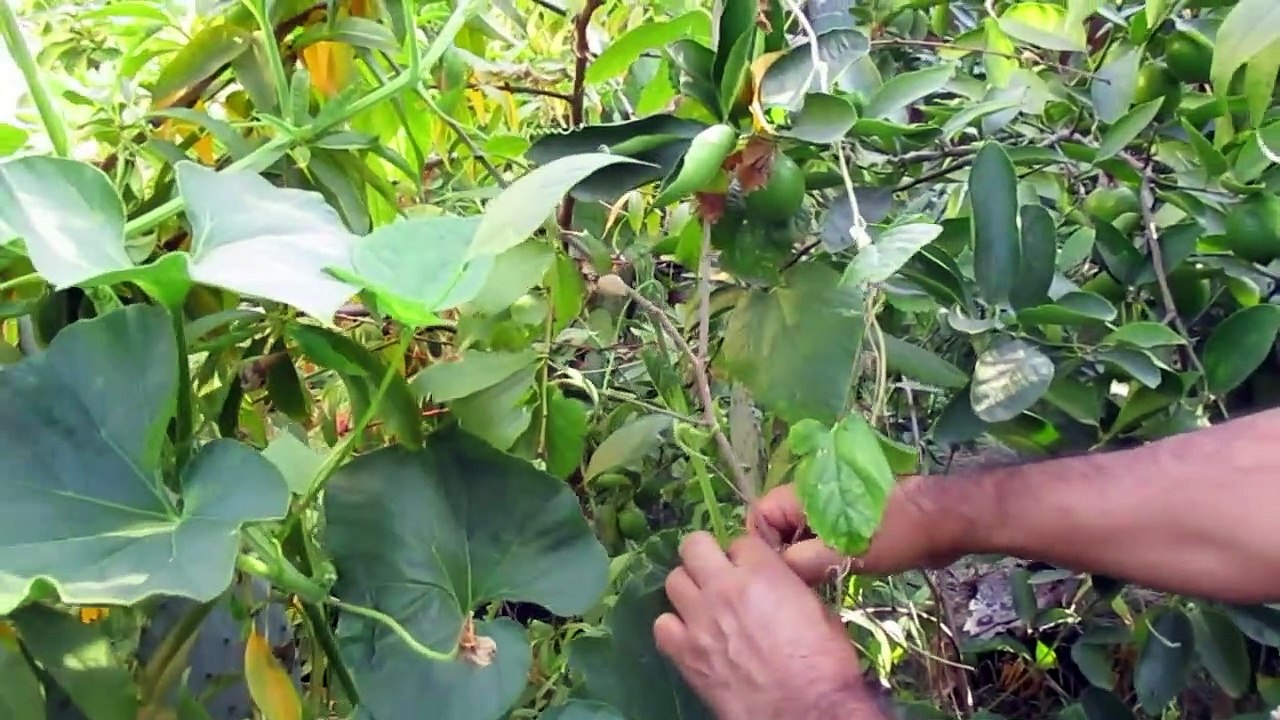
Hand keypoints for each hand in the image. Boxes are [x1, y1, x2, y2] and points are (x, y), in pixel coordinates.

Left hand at [653, 532, 878, 719]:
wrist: (804, 711)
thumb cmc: (823, 662)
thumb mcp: (817, 609)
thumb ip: (787, 585)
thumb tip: (776, 582)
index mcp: (762, 572)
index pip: (740, 540)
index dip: (747, 555)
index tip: (752, 569)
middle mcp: (723, 588)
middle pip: (694, 546)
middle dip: (706, 556)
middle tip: (718, 575)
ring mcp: (698, 619)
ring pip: (674, 580)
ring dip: (690, 589)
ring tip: (704, 606)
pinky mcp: (683, 652)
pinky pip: (662, 625)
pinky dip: (674, 627)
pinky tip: (691, 636)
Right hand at [747, 477, 963, 584]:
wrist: (945, 522)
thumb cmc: (895, 532)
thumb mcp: (845, 552)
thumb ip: (803, 562)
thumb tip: (775, 574)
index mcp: (805, 494)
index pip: (760, 515)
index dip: (764, 545)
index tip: (778, 574)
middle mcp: (813, 497)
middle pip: (779, 527)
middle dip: (785, 555)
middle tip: (799, 584)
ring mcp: (832, 509)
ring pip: (801, 536)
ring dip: (806, 559)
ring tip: (817, 582)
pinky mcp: (850, 521)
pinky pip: (822, 539)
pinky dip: (823, 556)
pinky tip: (835, 574)